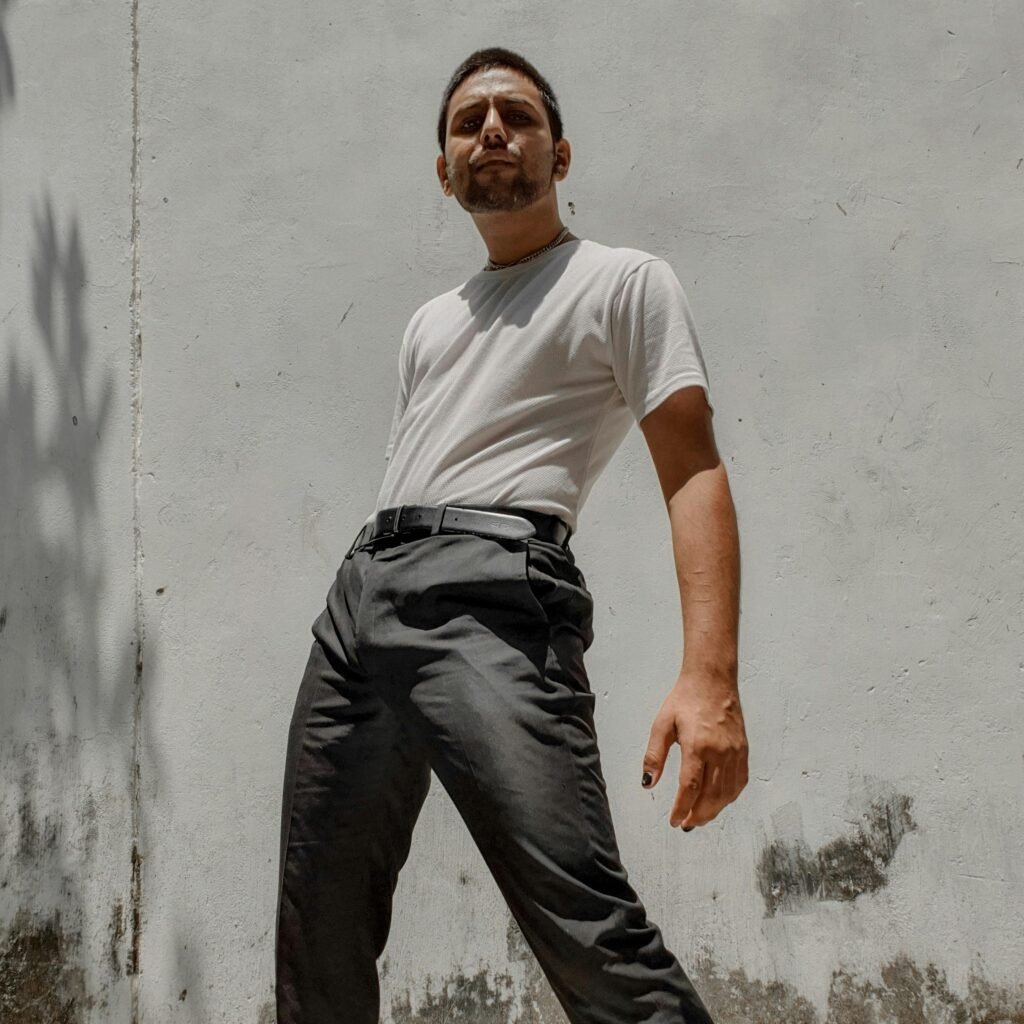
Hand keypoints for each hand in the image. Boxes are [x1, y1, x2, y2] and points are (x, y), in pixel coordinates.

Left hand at [641, 669, 748, 828]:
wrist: (712, 681)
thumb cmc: (685, 699)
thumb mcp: (662, 724)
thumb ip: (654, 755)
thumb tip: (648, 782)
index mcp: (698, 745)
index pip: (691, 787)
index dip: (682, 808)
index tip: (674, 820)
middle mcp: (720, 751)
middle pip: (712, 796)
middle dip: (698, 815)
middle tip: (685, 824)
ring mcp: (735, 752)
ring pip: (727, 793)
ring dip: (714, 810)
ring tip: (698, 817)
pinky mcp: (743, 750)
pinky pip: (740, 782)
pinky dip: (729, 797)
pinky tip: (718, 801)